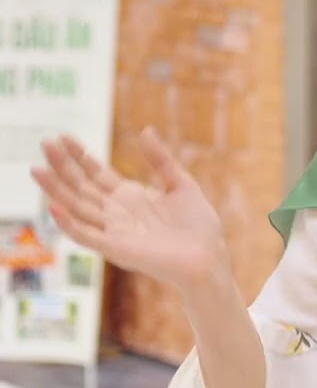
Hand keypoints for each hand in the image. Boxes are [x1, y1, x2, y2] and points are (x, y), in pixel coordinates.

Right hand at [29, 128, 229, 292]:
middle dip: (63, 166)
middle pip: (81, 187)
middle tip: (44, 143)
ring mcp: (114, 230)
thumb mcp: (181, 184)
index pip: (96, 174)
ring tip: (37, 169)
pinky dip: (69, 223)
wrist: (209, 256)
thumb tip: (145, 131)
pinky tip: (54, 206)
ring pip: (77, 207)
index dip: (80, 156)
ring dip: (56, 190)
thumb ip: (161, 160)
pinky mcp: (116, 248)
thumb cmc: (198, 226)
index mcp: (129, 197)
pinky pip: (86, 235)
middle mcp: (116, 213)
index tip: (63, 137)